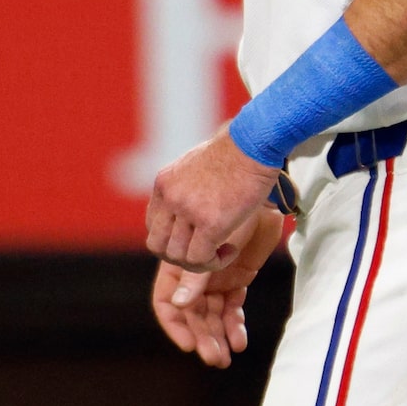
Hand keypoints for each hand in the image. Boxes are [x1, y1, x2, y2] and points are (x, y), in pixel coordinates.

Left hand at [146, 132, 283, 272]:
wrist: (253, 143)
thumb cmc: (234, 152)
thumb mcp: (196, 166)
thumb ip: (185, 188)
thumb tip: (191, 210)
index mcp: (164, 183)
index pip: (153, 226)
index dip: (172, 239)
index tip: (195, 237)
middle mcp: (170, 197)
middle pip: (158, 246)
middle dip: (180, 257)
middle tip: (205, 252)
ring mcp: (188, 210)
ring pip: (177, 257)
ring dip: (200, 262)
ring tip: (222, 250)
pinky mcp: (210, 223)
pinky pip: (201, 259)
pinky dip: (215, 262)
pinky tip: (231, 249)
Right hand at [150, 208, 284, 367]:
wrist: (259, 179)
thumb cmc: (228, 197)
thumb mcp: (212, 237)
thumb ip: (196, 273)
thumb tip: (180, 305)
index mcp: (177, 261)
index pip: (166, 300)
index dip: (174, 323)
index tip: (188, 344)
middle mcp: (193, 272)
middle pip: (192, 313)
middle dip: (201, 335)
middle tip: (214, 358)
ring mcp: (215, 275)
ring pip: (212, 313)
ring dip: (217, 334)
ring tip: (227, 356)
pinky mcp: (237, 277)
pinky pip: (232, 307)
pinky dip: (235, 323)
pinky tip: (240, 339)